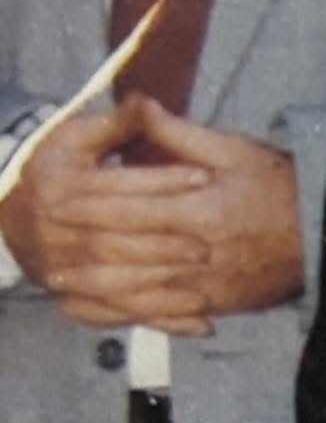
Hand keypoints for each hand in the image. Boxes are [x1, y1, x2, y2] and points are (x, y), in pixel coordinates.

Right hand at [0, 100, 213, 334]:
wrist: (5, 207)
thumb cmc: (51, 166)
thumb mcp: (76, 136)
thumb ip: (116, 124)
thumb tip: (144, 101)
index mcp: (64, 192)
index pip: (120, 189)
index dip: (162, 182)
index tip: (203, 178)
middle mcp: (59, 236)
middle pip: (117, 243)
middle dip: (165, 243)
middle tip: (209, 242)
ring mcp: (62, 270)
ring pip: (115, 284)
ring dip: (160, 288)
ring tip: (204, 284)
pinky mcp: (71, 295)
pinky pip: (114, 314)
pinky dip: (155, 319)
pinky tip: (194, 321)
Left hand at [80, 96, 305, 318]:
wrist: (324, 229)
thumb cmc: (280, 184)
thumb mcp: (234, 149)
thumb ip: (179, 134)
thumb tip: (140, 103)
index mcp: (199, 210)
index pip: (127, 208)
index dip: (89, 203)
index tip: (60, 195)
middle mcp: (195, 253)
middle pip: (122, 252)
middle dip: (80, 245)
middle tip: (50, 236)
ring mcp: (202, 285)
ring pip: (131, 289)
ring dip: (91, 284)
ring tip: (62, 275)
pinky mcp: (209, 305)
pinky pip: (155, 314)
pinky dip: (121, 311)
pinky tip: (99, 304)